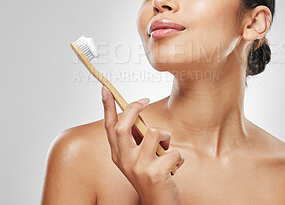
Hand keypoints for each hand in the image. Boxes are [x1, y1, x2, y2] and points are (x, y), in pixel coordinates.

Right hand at [101, 86, 184, 204]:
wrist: (159, 204)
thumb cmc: (152, 175)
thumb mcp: (140, 156)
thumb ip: (137, 137)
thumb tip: (138, 113)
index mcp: (118, 155)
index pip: (109, 127)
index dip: (107, 107)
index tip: (106, 89)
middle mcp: (124, 161)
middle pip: (123, 126)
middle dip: (134, 109)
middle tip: (145, 100)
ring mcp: (139, 168)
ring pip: (155, 133)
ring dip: (167, 137)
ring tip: (167, 150)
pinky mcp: (156, 174)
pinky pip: (174, 151)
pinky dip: (179, 158)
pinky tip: (174, 168)